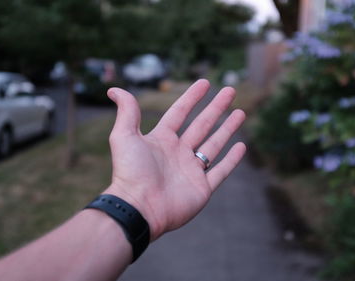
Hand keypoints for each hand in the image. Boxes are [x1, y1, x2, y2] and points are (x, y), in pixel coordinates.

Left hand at [104, 79, 245, 240]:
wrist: (139, 207)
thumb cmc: (130, 172)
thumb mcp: (124, 136)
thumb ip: (126, 111)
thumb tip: (113, 90)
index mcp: (161, 140)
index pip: (180, 113)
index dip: (192, 97)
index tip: (205, 83)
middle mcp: (178, 153)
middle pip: (202, 125)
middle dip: (216, 108)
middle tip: (230, 91)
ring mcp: (191, 171)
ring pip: (214, 145)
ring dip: (227, 129)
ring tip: (241, 113)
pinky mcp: (202, 188)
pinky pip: (220, 171)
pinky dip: (231, 160)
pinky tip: (241, 146)